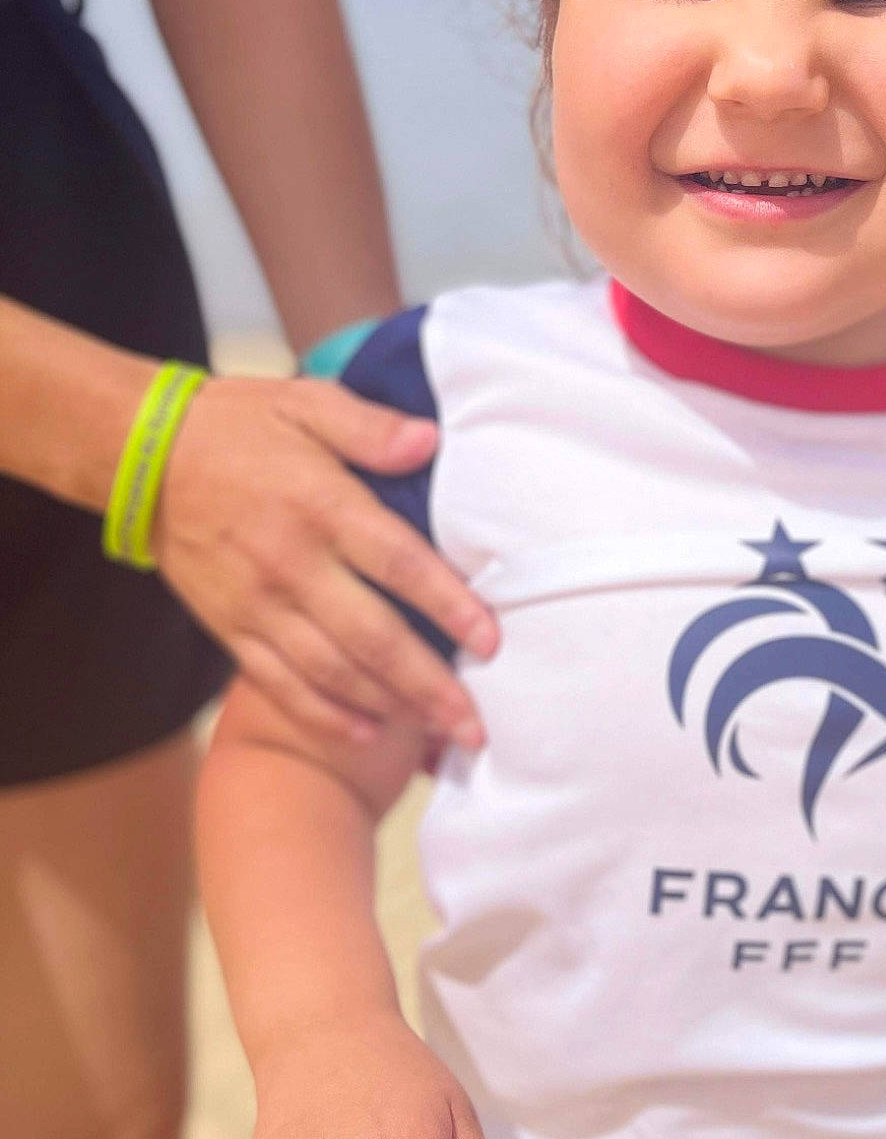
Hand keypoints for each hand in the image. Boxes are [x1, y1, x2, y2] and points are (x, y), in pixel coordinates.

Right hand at [155, 376, 498, 745]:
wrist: (141, 456)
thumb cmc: (238, 425)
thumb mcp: (306, 403)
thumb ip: (370, 427)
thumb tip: (429, 441)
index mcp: (321, 506)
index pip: (399, 564)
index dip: (449, 604)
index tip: (491, 641)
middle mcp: (292, 565)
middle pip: (373, 638)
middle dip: (429, 686)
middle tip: (475, 724)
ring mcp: (257, 604)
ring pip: (332, 672)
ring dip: (388, 707)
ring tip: (438, 734)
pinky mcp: (229, 627)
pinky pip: (280, 683)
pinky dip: (324, 715)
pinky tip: (367, 734)